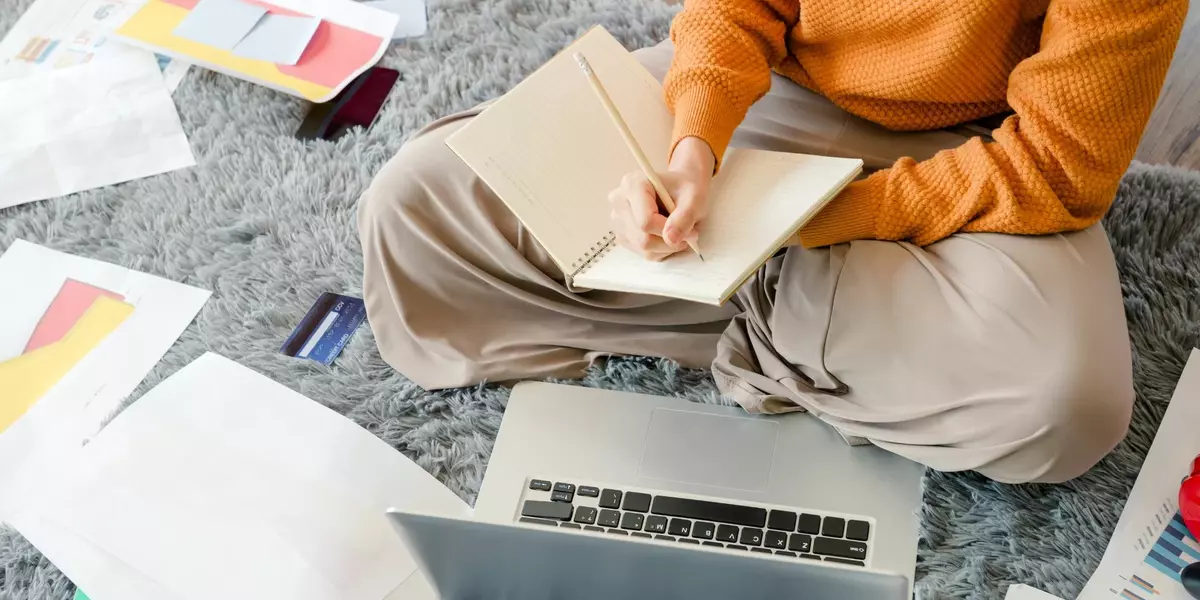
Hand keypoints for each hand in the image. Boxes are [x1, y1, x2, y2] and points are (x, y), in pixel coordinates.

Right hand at [607, 137, 715, 260]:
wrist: (682, 187)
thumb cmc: (687, 188)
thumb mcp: (694, 198)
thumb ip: (684, 217)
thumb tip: (670, 239)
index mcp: (632, 185)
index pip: (646, 221)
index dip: (669, 231)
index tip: (690, 231)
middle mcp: (619, 201)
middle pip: (642, 238)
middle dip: (669, 241)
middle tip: (689, 234)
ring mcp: (618, 220)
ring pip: (643, 248)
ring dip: (666, 246)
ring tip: (678, 231)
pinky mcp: (623, 234)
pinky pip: (643, 252)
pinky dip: (660, 250)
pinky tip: (667, 234)